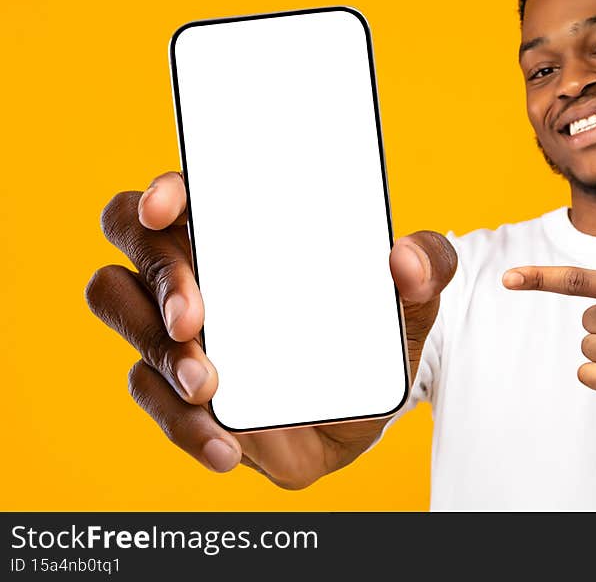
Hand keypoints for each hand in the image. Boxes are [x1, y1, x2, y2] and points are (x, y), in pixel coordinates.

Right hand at [86, 171, 455, 487]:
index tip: (170, 208)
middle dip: (158, 281)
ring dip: (159, 356)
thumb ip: (427, 267)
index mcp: (241, 236)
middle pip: (133, 255)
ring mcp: (183, 338)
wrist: (364, 406)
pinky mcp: (183, 396)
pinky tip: (228, 446)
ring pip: (126, 323)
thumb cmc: (371, 332)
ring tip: (210, 386)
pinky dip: (185, 426)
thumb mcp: (412, 299)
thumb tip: (406, 260)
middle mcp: (199, 278)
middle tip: (196, 319)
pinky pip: (156, 403)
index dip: (160, 192)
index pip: (176, 198)